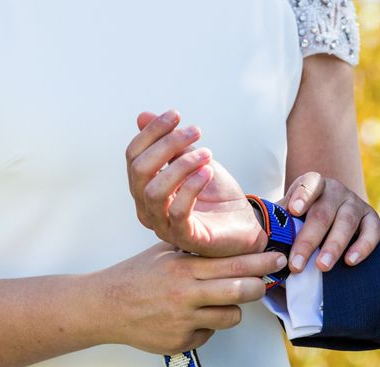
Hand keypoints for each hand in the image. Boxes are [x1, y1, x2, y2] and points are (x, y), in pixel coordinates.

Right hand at [96, 243, 286, 354]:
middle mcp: (187, 294)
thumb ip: (193, 250)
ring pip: (231, 317)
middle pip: (241, 291)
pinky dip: (205, 326)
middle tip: (265, 282)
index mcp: (184, 267)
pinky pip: (208, 334)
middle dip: (259, 286)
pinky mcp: (180, 342)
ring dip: (232, 309)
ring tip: (218, 302)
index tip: (278, 259)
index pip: (234, 264)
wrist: (105, 306)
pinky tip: (188, 319)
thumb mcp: (163, 253)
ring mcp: (184, 321)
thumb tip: (228, 244)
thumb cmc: (136, 275)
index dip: (261, 262)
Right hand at [125, 110, 266, 256]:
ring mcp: (164, 226)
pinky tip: (208, 172)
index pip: (134, 157)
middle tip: (195, 131)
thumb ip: (170, 145)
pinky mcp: (186, 238)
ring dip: (182, 165)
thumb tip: (142, 116)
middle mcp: (148, 209)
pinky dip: (192, 186)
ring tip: (207, 153)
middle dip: (167, 144)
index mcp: (145, 190)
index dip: (151, 132)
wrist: (244, 224)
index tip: (175, 114)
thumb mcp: (193, 162)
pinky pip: (179, 212)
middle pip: (140, 171)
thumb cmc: (216, 196)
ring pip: (155, 191)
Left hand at [283, 172, 379, 272]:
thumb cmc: (303, 219)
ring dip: (333, 246)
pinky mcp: (372, 219)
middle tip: (297, 264)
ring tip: (322, 267)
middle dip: (308, 240)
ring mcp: (355, 203)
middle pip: (323, 212)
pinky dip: (363, 246)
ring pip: (346, 222)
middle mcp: (336, 191)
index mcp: (313, 185)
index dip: (302, 195)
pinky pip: (372, 231)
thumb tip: (256, 243)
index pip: (309, 183)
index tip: (292, 210)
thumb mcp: (290, 216)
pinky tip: (351, 261)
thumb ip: (279, 223)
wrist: (333, 219)